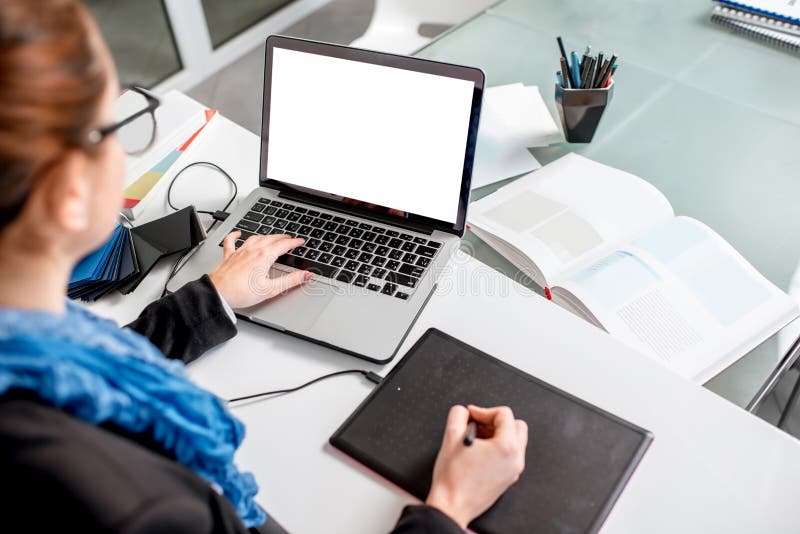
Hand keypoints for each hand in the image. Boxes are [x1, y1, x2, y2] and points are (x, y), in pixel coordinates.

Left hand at [208, 230, 311, 308]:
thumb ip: (291, 280)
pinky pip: (231, 241)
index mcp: (264, 257)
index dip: (294, 242)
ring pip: (255, 238)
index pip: (283, 245)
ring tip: (271, 236)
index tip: (300, 241)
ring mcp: (240, 251)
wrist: (218, 294)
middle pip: (271, 238)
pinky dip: (235, 235)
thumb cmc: (241, 292)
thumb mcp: (271, 289)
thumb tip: (306, 275)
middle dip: (282, 237)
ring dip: (266, 236)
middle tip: (289, 238)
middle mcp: (252, 250)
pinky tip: (238, 232)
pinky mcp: (229, 256)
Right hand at [425, 405, 527, 528]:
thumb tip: (465, 411)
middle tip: (478, 425)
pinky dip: (498, 448)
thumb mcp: (451, 436)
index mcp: (506, 446)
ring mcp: (514, 470)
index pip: (504, 414)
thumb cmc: (453, 477)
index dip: (484, 410)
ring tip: (477, 440)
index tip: (472, 415)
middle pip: (516, 425)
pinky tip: (479, 453)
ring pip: (515, 440)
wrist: (452, 505)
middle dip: (496, 421)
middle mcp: (515, 458)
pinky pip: (510, 455)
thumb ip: (458, 414)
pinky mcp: (509, 478)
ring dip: (498, 434)